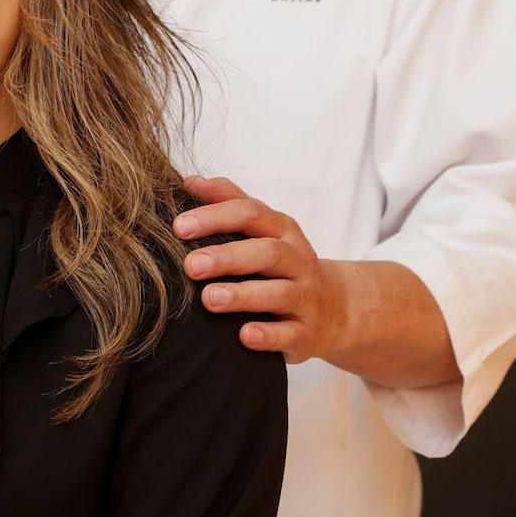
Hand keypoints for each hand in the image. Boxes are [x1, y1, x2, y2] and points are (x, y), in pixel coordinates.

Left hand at [174, 175, 344, 362]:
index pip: (251, 214)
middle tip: (190, 265)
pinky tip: (244, 335)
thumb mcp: (264, 230)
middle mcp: (297, 260)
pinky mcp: (307, 332)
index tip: (180, 226)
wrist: (336, 308)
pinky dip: (268, 334)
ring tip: (209, 298)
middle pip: (267, 252)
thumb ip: (229, 202)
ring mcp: (305, 296)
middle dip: (227, 257)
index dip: (216, 217)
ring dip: (243, 295)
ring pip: (279, 292)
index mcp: (282, 230)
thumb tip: (190, 180)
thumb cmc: (284, 264)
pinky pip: (289, 333)